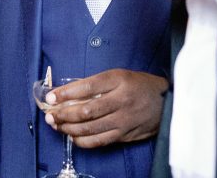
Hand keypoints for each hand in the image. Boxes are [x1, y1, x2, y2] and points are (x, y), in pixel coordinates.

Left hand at [43, 69, 167, 147]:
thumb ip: (98, 83)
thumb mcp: (120, 75)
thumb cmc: (140, 86)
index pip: (87, 86)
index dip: (66, 93)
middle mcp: (121, 100)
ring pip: (90, 128)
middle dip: (63, 114)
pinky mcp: (124, 135)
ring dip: (68, 128)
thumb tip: (68, 93)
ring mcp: (123, 120)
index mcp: (119, 80)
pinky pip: (99, 141)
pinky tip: (73, 136)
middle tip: (49, 115)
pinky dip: (82, 140)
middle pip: (86, 110)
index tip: (51, 96)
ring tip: (56, 125)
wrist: (166, 104)